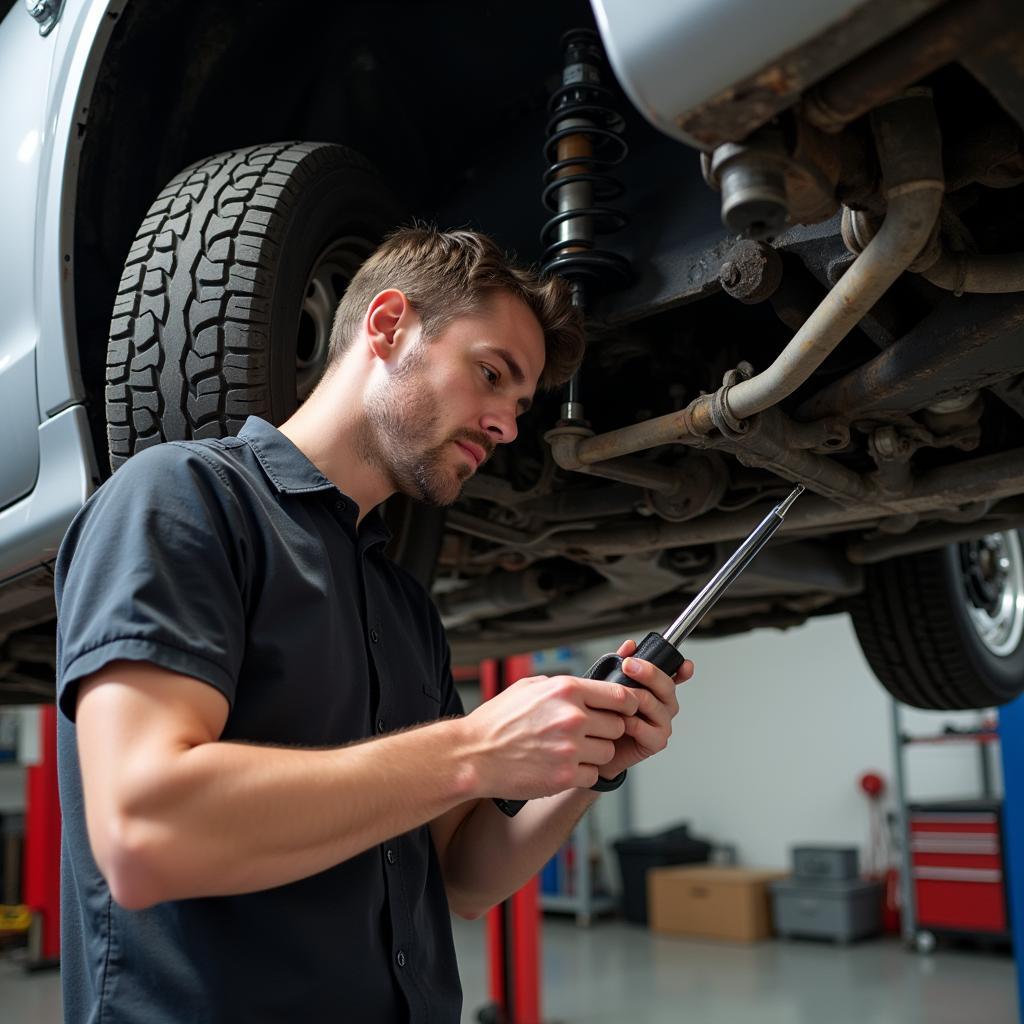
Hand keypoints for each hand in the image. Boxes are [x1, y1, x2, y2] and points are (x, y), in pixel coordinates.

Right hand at [465, 672, 639, 799]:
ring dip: (595, 754)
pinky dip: (582, 774)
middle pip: (618, 725)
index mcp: (565, 690)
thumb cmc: (495, 723)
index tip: (623, 710)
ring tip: (571, 752)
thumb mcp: (526, 688)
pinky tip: (564, 767)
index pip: (620, 695)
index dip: (626, 705)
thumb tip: (580, 687)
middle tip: (589, 734)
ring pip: (608, 752)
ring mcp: (570, 748)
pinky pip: (593, 775)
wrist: (473, 755)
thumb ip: (557, 685)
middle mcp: (572, 717)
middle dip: (606, 731)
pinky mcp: (565, 776)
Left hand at [596, 638, 692, 781]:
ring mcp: (662, 724)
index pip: (676, 676)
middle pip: (666, 685)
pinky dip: (629, 722)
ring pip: (653, 703)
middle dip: (648, 672)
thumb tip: (629, 645)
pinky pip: (644, 727)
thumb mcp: (609, 683)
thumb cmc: (605, 715)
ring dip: (631, 698)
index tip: (685, 664)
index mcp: (658, 690)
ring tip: (614, 698)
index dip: (682, 669)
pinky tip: (618, 720)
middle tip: (629, 665)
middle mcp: (664, 705)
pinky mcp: (656, 742)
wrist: (597, 748)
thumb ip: (620, 662)